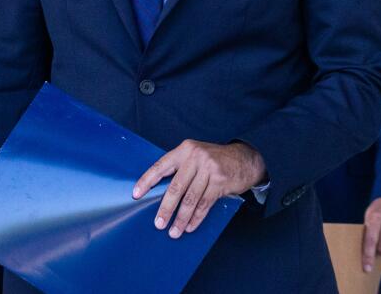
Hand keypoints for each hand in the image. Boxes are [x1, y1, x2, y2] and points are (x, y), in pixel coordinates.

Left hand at [133, 140, 265, 238]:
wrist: (245, 158)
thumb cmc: (214, 160)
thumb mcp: (196, 155)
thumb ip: (180, 168)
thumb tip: (159, 192)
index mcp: (184, 149)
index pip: (161, 166)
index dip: (147, 181)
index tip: (136, 194)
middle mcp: (195, 157)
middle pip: (176, 187)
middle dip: (166, 208)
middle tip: (158, 224)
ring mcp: (209, 169)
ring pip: (190, 199)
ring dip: (181, 219)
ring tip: (174, 231)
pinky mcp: (220, 181)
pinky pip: (205, 204)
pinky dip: (196, 218)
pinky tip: (190, 227)